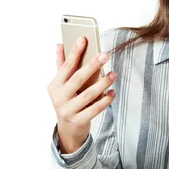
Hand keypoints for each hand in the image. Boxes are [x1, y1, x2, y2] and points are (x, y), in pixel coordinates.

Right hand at [46, 36, 117, 153]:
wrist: (67, 130)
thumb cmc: (67, 100)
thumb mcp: (61, 84)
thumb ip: (61, 65)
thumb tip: (59, 44)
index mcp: (54, 85)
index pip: (66, 66)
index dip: (74, 52)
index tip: (83, 38)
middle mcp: (59, 98)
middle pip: (78, 78)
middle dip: (92, 65)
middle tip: (105, 55)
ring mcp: (68, 110)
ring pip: (88, 94)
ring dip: (103, 83)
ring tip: (114, 74)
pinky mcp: (78, 121)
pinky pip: (95, 109)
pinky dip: (105, 100)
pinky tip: (113, 92)